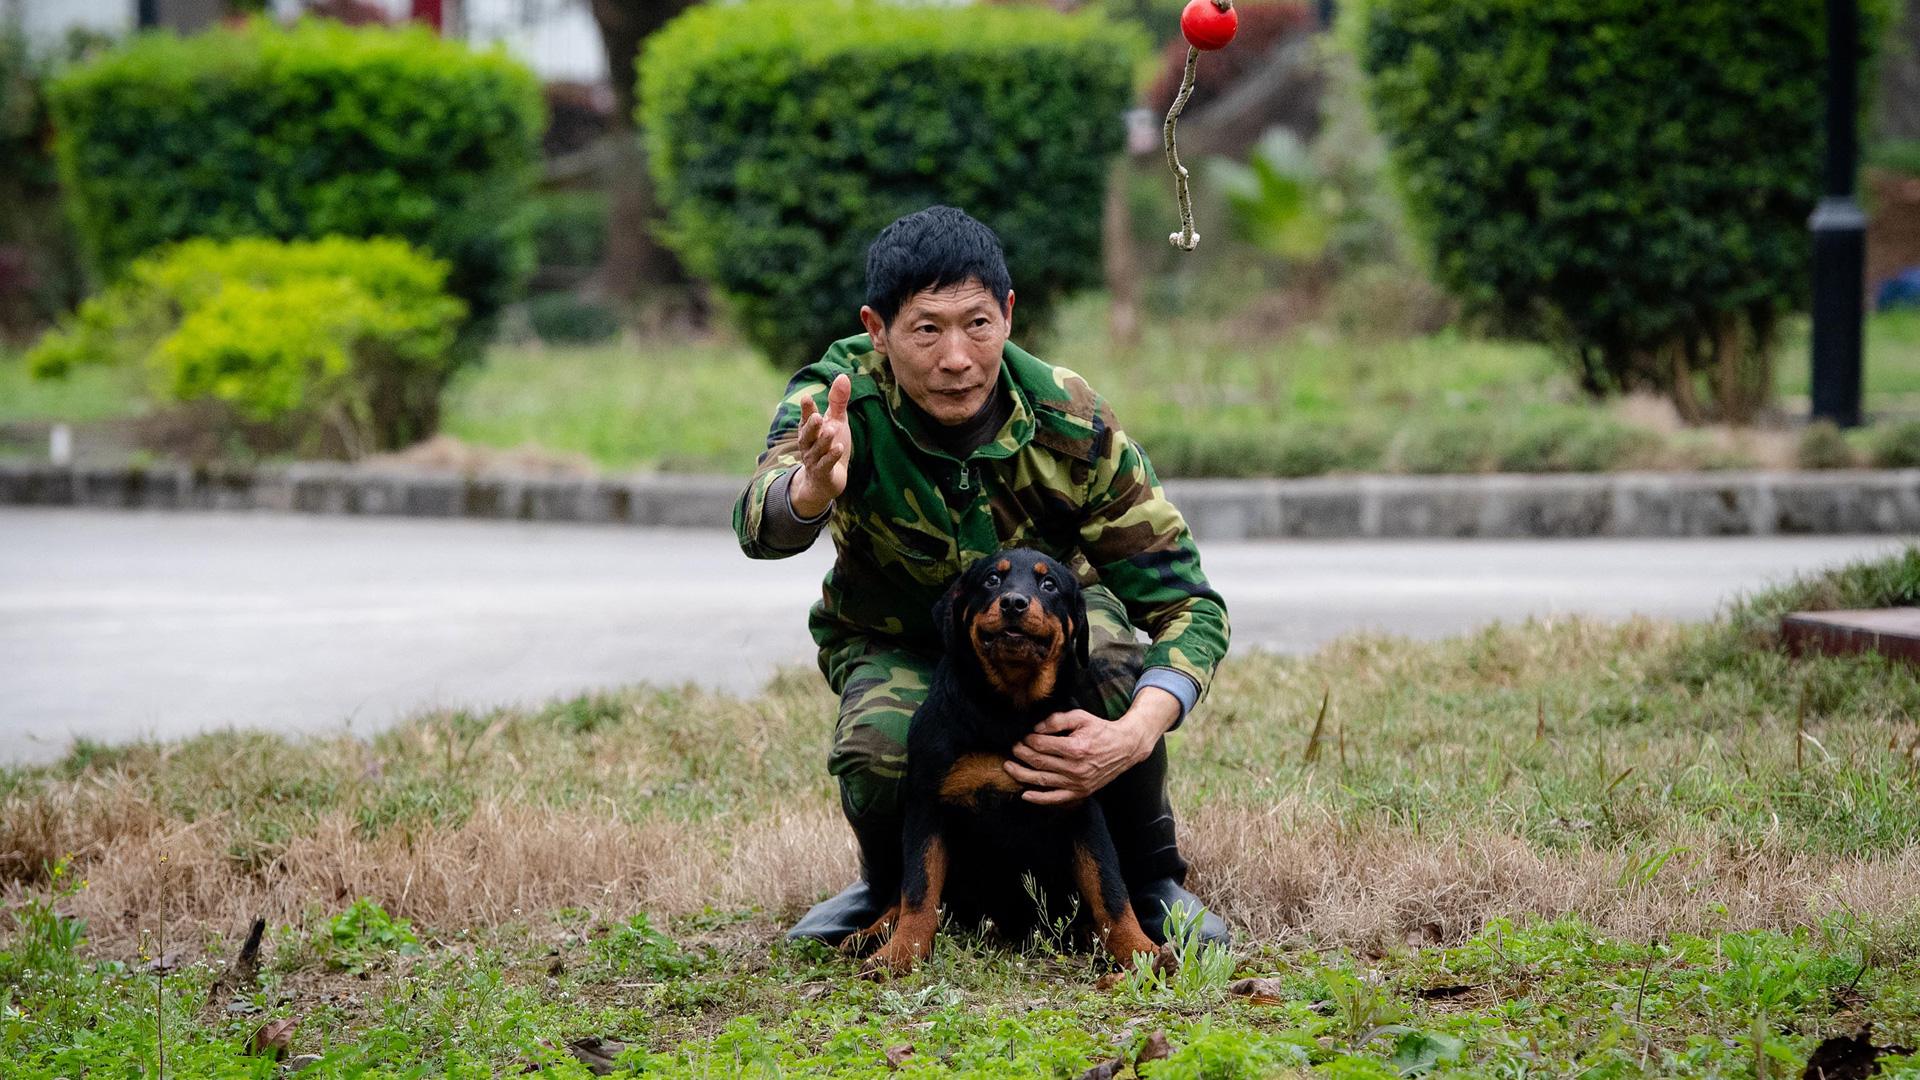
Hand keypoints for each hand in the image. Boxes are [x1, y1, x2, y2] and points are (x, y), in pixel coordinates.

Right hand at [789, 374, 851, 518]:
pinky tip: (838, 448)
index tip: (807, 397)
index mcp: (809, 430)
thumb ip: (837, 401)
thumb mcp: (836, 421)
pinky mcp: (823, 473)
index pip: (807, 418)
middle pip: (807, 434)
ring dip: (824, 440)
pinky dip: (831, 457)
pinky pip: (825, 465)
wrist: (826, 481)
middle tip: (817, 416)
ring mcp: (814, 460)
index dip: (807, 409)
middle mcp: (808, 444)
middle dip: (811, 425)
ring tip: (831, 430)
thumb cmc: (830, 445)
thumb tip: (843, 375)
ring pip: (817, 449)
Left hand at [1004, 698, 1172, 805]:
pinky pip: (1056, 799)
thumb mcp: (1081, 717)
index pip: (1042, 746)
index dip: (1028, 741)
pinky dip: (1039, 799)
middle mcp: (1075, 768)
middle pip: (1039, 763)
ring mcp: (1077, 783)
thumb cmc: (1101, 730)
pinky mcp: (1080, 792)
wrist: (1124, 748)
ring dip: (1022, 775)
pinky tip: (1024, 795)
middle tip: (1013, 748)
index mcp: (1075, 748)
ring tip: (1008, 767)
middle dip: (1022, 755)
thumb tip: (1035, 729)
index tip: (1022, 737)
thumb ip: (1056, 720)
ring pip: (1042, 781)